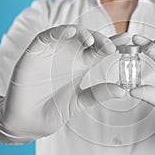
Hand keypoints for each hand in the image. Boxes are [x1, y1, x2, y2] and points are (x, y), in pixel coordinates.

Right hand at [0, 25, 128, 142]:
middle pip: (87, 38)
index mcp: (81, 65)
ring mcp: (53, 51)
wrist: (28, 122)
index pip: (99, 49)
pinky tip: (69, 33)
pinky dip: (58, 32)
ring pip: (69, 33)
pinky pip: (47, 36)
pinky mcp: (36, 52)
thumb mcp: (80, 102)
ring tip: (91, 40)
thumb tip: (123, 91)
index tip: (127, 40)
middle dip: (100, 39)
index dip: (113, 43)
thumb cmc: (53, 111)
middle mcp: (69, 55)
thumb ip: (98, 94)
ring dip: (81, 33)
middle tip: (111, 46)